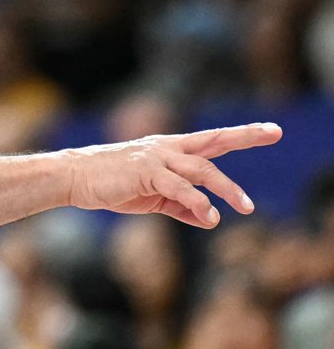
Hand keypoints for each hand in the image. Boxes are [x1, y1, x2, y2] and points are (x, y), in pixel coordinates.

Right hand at [63, 123, 281, 227]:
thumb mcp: (151, 198)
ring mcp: (156, 158)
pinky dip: (198, 203)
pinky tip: (210, 216)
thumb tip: (208, 218)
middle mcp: (166, 148)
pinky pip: (179, 188)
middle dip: (244, 136)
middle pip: (213, 140)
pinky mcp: (146, 173)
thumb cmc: (110, 186)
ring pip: (201, 169)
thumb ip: (181, 205)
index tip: (269, 130)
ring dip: (226, 188)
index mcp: (168, 149)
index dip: (240, 135)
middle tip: (275, 132)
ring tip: (246, 207)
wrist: (73, 179)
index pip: (210, 140)